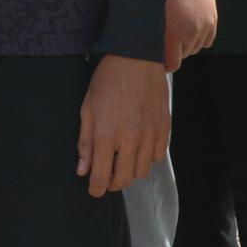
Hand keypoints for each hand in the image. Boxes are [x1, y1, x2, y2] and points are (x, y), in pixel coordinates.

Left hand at [79, 54, 169, 196]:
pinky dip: (147, 158)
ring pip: (142, 172)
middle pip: (123, 180)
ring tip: (122, 159)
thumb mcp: (88, 108)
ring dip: (130, 171)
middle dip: (112, 183)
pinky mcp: (164, 129)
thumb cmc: (107, 80)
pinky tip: (138, 147)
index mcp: (107, 135)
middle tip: (106, 175)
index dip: (96, 189)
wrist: (137, 57)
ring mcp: (150, 135)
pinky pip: (157, 157)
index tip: (93, 189)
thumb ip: (86, 142)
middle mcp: (130, 139)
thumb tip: (82, 170)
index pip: (101, 177)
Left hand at [164, 0, 216, 73]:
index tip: (168, 67)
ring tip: (186, 31)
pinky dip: (201, 40)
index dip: (171, 65)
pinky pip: (207, 42)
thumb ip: (168, 36)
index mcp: (175, 32)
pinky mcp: (213, 24)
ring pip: (197, 48)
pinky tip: (196, 31)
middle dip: (180, 49)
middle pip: (185, 53)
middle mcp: (190, 33)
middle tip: (176, 39)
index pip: (174, 59)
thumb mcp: (166, 17)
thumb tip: (168, 54)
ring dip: (191, 44)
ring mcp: (203, 29)